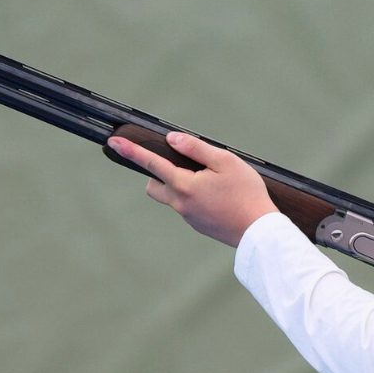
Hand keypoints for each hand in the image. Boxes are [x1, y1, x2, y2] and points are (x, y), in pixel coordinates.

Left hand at [106, 131, 276, 246]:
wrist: (260, 232)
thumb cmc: (247, 193)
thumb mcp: (225, 161)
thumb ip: (196, 148)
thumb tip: (172, 140)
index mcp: (184, 185)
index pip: (151, 163)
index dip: (131, 150)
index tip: (113, 142)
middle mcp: (181, 204)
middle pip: (154, 186)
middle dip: (158, 174)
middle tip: (183, 166)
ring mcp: (189, 218)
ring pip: (172, 197)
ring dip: (181, 186)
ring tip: (213, 182)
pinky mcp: (199, 226)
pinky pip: (188, 208)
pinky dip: (195, 198)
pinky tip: (220, 197)